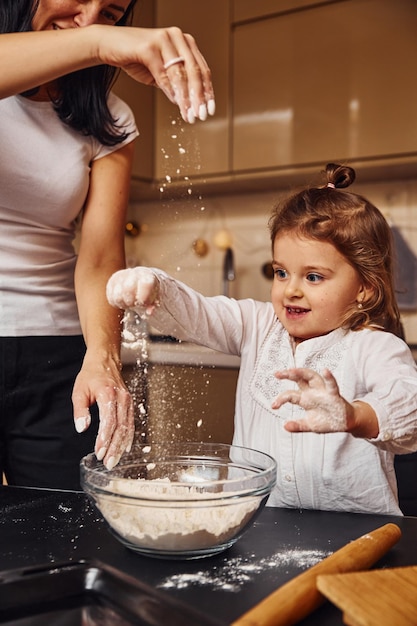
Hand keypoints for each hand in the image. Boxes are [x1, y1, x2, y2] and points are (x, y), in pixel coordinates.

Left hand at [72, 355, 133, 469]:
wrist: (105, 361)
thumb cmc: (91, 375)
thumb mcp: (79, 391)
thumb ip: (80, 410)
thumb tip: (81, 428)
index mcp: (108, 394)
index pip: (109, 421)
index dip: (104, 439)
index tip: (98, 452)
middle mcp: (122, 399)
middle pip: (121, 428)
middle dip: (114, 447)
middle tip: (107, 462)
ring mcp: (128, 401)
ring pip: (128, 428)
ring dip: (121, 446)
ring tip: (114, 460)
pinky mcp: (130, 404)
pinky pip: (131, 423)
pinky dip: (128, 437)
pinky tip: (125, 448)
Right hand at [97, 25, 214, 123]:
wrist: (108, 45)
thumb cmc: (135, 57)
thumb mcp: (161, 73)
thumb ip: (175, 84)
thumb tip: (189, 103)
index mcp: (184, 42)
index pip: (202, 69)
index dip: (207, 91)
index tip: (209, 109)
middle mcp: (177, 37)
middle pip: (194, 71)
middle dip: (199, 97)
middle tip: (200, 115)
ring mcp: (163, 39)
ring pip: (180, 73)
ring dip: (186, 98)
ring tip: (189, 114)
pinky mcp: (148, 46)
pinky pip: (163, 73)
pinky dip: (170, 90)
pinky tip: (175, 102)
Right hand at [107, 267, 159, 314]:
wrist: (140, 281)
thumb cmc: (149, 291)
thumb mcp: (155, 297)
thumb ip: (153, 305)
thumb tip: (149, 312)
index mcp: (147, 276)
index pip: (145, 284)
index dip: (144, 297)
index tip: (143, 303)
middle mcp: (133, 273)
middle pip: (128, 289)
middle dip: (132, 301)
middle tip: (135, 304)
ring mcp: (120, 276)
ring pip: (117, 295)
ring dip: (123, 303)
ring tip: (129, 303)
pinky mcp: (112, 282)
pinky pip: (111, 297)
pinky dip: (116, 303)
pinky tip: (123, 301)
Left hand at [271, 368, 353, 432]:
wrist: (345, 423)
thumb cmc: (327, 420)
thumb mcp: (310, 425)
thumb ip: (298, 426)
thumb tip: (285, 426)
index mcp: (305, 399)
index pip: (290, 395)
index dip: (280, 399)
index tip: (273, 405)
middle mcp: (312, 392)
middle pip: (299, 379)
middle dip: (288, 375)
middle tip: (278, 374)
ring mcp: (323, 392)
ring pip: (313, 377)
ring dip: (303, 372)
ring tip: (293, 371)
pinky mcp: (334, 395)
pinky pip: (332, 385)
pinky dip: (329, 378)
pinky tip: (326, 371)